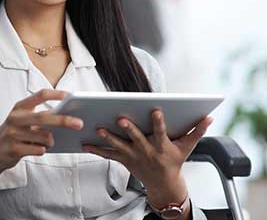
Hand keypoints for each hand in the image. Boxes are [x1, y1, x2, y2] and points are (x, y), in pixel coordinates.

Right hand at [0, 89, 83, 175]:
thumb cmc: (13, 135)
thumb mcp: (22, 121)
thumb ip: (39, 117)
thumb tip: (65, 116)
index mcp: (19, 107)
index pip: (40, 95)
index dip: (56, 94)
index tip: (70, 96)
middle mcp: (15, 118)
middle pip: (45, 116)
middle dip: (64, 120)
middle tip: (79, 123)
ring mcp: (13, 133)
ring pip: (44, 136)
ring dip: (51, 141)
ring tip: (47, 143)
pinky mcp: (13, 148)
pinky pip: (39, 150)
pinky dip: (42, 150)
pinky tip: (35, 149)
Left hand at [82, 110, 212, 209]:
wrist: (163, 185)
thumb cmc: (174, 162)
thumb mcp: (187, 148)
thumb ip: (197, 131)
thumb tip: (209, 118)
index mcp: (162, 146)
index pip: (161, 132)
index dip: (159, 122)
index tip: (155, 110)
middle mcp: (146, 151)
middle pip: (137, 138)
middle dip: (129, 129)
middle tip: (121, 119)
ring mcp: (133, 156)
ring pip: (119, 146)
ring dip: (108, 138)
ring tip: (98, 129)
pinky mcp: (124, 159)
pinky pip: (108, 155)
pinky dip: (96, 149)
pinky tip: (84, 143)